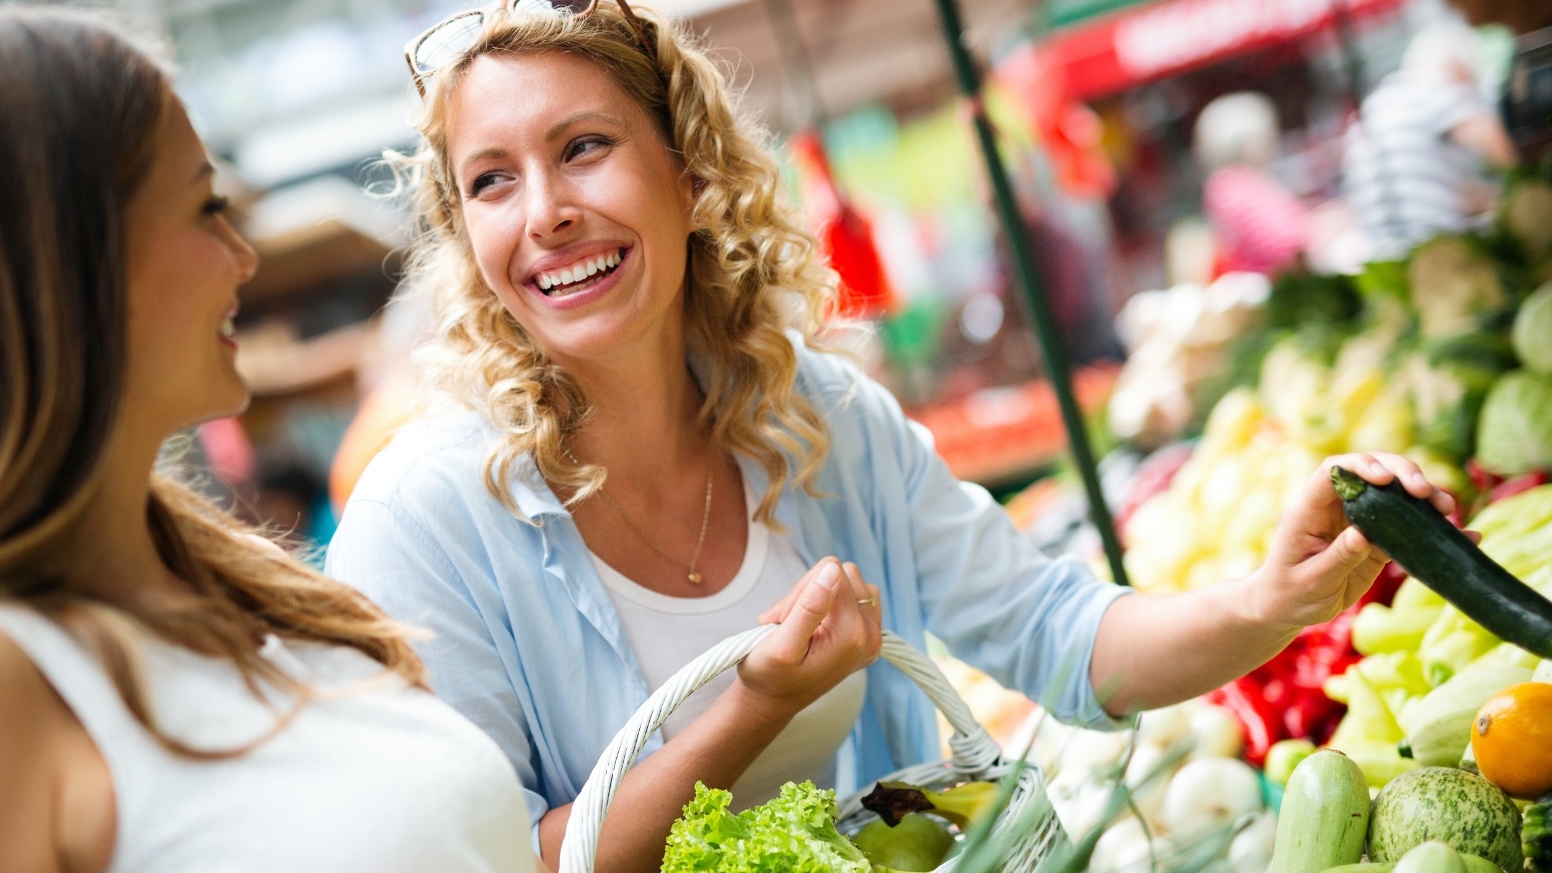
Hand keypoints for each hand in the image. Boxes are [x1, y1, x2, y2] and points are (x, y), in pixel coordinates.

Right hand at [735, 558, 881, 720]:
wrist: (773, 701)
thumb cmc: (770, 676)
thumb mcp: (782, 644)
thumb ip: (809, 606)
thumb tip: (832, 569)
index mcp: (854, 634)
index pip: (833, 571)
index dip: (802, 588)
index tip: (785, 617)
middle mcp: (872, 634)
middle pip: (844, 573)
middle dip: (811, 590)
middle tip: (789, 620)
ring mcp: (873, 636)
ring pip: (851, 581)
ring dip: (821, 594)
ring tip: (801, 622)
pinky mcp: (868, 634)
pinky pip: (856, 596)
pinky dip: (833, 602)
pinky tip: (817, 624)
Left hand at [1251, 451, 1473, 631]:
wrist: (1288, 608)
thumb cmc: (1290, 593)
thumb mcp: (1311, 580)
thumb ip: (1336, 557)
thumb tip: (1363, 534)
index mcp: (1309, 509)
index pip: (1332, 472)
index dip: (1360, 466)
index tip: (1385, 480)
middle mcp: (1335, 507)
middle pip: (1370, 473)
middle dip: (1401, 473)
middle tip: (1425, 493)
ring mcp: (1359, 521)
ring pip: (1394, 495)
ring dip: (1423, 497)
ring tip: (1447, 510)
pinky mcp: (1378, 540)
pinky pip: (1408, 527)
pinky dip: (1434, 529)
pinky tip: (1464, 534)